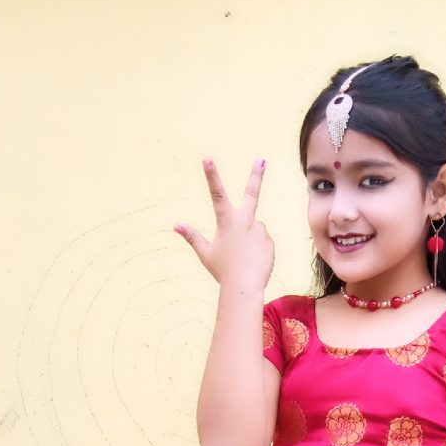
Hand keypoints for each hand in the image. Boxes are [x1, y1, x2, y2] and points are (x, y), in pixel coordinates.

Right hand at [174, 158, 274, 289]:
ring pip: (255, 229)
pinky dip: (258, 250)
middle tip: (261, 159)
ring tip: (244, 258)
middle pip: (251, 193)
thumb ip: (193, 237)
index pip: (216, 193)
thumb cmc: (222, 272)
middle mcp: (245, 221)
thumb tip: (176, 225)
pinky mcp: (270, 241)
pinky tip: (254, 262)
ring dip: (250, 240)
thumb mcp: (205, 254)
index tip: (207, 158)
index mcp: (226, 221)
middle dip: (256, 175)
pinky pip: (263, 242)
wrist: (244, 287)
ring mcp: (260, 231)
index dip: (211, 175)